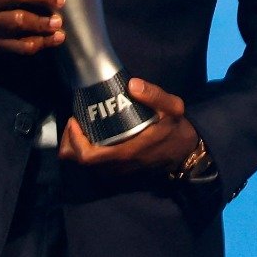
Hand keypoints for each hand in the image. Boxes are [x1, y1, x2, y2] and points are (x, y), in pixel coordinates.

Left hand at [58, 78, 198, 174]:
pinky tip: (93, 135)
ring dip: (78, 147)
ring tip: (80, 126)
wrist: (186, 150)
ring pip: (87, 166)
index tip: (74, 120)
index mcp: (126, 152)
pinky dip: (88, 152)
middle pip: (81, 162)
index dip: (74, 141)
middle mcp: (118, 166)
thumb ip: (154, 94)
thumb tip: (132, 84)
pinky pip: (95, 166)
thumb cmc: (175, 128)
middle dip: (71, 142)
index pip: (88, 157)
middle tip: (74, 121)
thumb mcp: (172, 107)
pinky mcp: (121, 171)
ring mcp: (119, 171)